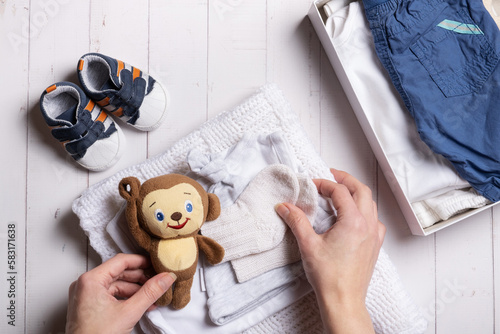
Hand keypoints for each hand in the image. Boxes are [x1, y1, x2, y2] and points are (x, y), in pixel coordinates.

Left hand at [66, 253, 175, 333]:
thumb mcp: (129, 312)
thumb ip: (150, 292)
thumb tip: (165, 278)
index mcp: (90, 280)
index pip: (120, 261)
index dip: (141, 262)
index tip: (155, 264)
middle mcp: (85, 285)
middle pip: (119, 272)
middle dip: (140, 278)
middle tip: (157, 280)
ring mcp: (85, 296)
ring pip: (116, 285)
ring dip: (135, 290)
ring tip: (152, 296)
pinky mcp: (88, 306)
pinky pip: (110, 295)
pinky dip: (126, 298)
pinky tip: (140, 304)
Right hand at [275, 169, 384, 332]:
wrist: (343, 300)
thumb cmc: (329, 277)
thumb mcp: (308, 244)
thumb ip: (297, 221)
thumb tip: (285, 207)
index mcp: (353, 221)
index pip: (340, 191)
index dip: (325, 183)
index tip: (312, 185)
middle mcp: (368, 225)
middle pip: (361, 190)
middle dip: (345, 180)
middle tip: (331, 176)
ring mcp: (374, 235)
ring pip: (370, 203)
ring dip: (356, 193)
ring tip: (340, 192)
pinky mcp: (375, 245)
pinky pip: (374, 219)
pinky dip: (364, 210)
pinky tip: (353, 216)